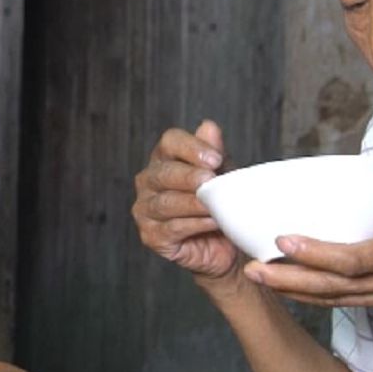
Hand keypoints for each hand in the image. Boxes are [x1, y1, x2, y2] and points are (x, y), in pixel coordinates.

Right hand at [131, 120, 240, 279]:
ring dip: (194, 203)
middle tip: (211, 180)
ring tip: (216, 206)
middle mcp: (149, 181)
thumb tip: (209, 126)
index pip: (170, 142)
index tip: (215, 158)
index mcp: (165, 159)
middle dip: (189, 176)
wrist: (226, 245)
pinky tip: (212, 222)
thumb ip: (214, 151)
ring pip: (166, 202)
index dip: (191, 147)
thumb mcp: (223, 174)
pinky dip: (194, 224)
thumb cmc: (220, 204)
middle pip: (164, 172)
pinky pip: (171, 228)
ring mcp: (145, 209)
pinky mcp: (151, 236)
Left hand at [246, 131, 372, 332]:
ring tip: (259, 277)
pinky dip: (318, 294)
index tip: (281, 241)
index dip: (315, 253)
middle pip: (331, 288)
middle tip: (249, 269)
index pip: (353, 260)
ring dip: (296, 290)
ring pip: (334, 298)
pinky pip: (347, 301)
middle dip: (288, 281)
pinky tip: (296, 285)